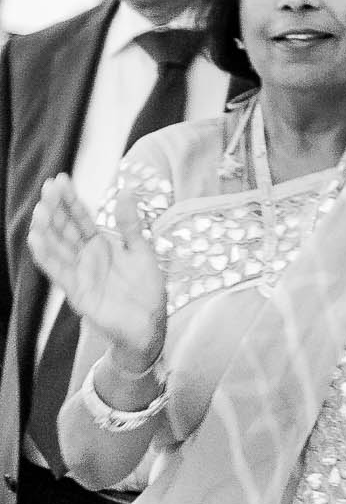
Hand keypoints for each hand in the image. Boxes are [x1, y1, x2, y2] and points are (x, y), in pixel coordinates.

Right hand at [26, 174, 165, 366]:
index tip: (60, 179)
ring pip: (58, 249)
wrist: (150, 324)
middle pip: (66, 229)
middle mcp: (86, 258)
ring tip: (39, 210)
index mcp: (100, 246)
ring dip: (47, 230)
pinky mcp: (78, 293)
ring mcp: (80, 275)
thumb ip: (131, 224)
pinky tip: (37, 240)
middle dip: (56, 209)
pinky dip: (48, 257)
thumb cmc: (145, 289)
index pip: (80, 218)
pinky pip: (60, 272)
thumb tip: (125, 191)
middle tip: (48, 187)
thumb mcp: (142, 250)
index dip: (70, 200)